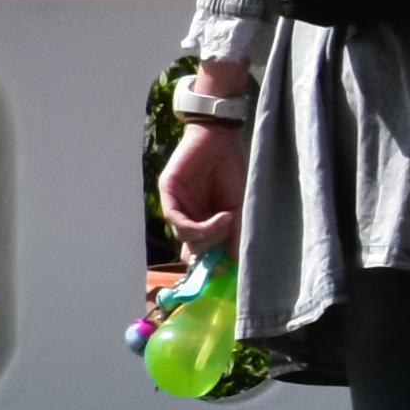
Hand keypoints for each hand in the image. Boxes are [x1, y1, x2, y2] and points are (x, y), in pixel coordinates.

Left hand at [159, 116, 247, 259]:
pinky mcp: (168, 195)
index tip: (228, 269)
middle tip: (230, 242)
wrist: (221, 139)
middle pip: (193, 251)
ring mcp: (177, 207)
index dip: (211, 264)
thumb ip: (235, 234)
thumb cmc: (232, 170)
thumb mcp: (240, 207)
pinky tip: (222, 217)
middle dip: (213, 252)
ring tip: (229, 221)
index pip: (200, 254)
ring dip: (210, 236)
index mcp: (203, 222)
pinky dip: (201, 227)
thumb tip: (235, 263)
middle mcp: (188, 217)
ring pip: (186, 239)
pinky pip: (177, 222)